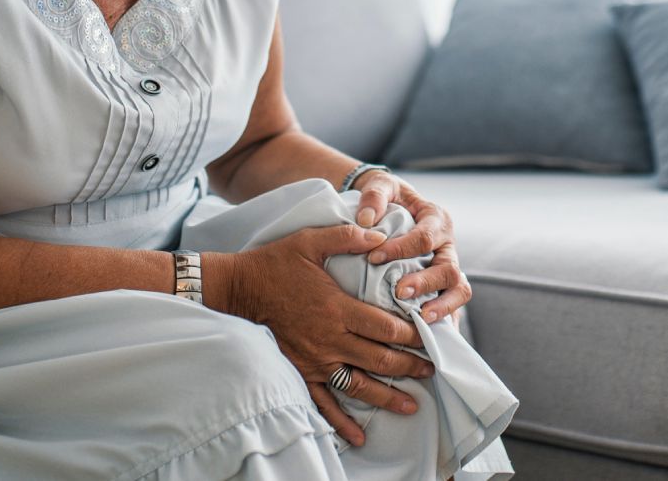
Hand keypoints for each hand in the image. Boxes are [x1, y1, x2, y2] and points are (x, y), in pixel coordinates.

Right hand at [230, 225, 436, 447]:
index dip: (412, 334)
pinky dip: (342, 421)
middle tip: (431, 368)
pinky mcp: (301, 370)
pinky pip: (324, 401)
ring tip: (412, 404)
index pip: (386, 327)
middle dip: (410, 366)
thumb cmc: (276, 263)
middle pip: (380, 360)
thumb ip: (346, 237)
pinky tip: (359, 436)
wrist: (240, 289)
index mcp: (336, 308)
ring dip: (389, 397)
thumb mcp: (310, 241)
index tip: (430, 336)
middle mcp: (330, 338)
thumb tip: (380, 234)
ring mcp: (316, 359)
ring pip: (360, 385)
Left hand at [351, 170, 471, 325]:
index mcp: (437, 219)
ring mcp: (449, 267)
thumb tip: (365, 220)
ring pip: (459, 290)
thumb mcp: (381, 186)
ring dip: (442, 306)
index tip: (374, 257)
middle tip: (399, 292)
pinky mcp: (444, 286)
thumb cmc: (386, 196)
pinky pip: (453, 306)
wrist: (390, 205)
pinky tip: (428, 336)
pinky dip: (444, 320)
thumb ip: (374, 196)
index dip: (401, 249)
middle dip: (425, 283)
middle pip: (449, 269)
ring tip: (420, 319)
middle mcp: (448, 245)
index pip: (424, 238)